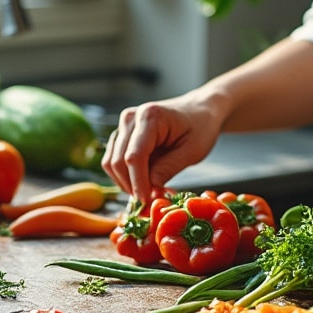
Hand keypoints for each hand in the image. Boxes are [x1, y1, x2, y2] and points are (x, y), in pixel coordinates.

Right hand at [102, 96, 222, 200]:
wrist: (199, 110)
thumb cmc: (200, 127)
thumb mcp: (193, 150)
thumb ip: (168, 169)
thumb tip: (149, 192)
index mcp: (150, 117)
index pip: (134, 157)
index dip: (138, 183)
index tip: (146, 202)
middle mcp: (131, 118)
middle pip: (117, 161)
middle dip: (131, 186)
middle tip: (150, 202)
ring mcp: (124, 125)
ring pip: (111, 163)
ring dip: (126, 182)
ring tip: (149, 192)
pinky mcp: (122, 134)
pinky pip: (114, 160)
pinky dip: (125, 176)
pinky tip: (144, 181)